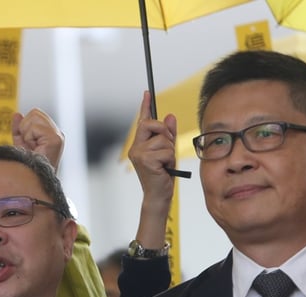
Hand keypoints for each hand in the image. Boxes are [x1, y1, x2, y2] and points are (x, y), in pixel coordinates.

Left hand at [11, 108, 64, 169]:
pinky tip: (34, 149)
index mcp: (52, 133)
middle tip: (29, 145)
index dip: (25, 125)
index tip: (27, 143)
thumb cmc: (28, 167)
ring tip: (32, 147)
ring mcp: (58, 136)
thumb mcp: (21, 144)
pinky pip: (34, 127)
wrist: (32, 181)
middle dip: (26, 127)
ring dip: (27, 133)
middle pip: (35, 112)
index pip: (35, 114)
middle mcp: (57, 133)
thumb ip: (19, 129)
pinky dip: (29, 138)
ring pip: (34, 116)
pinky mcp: (55, 139)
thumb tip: (17, 114)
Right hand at [129, 91, 175, 249]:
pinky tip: (165, 169)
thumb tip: (170, 116)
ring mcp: (138, 153)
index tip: (147, 92)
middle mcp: (136, 147)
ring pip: (163, 139)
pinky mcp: (145, 159)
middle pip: (152, 124)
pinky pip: (166, 150)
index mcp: (139, 144)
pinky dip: (170, 159)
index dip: (144, 106)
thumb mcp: (168, 152)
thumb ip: (168, 135)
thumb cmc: (163, 175)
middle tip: (167, 148)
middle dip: (165, 133)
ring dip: (170, 152)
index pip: (142, 121)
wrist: (159, 196)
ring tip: (165, 164)